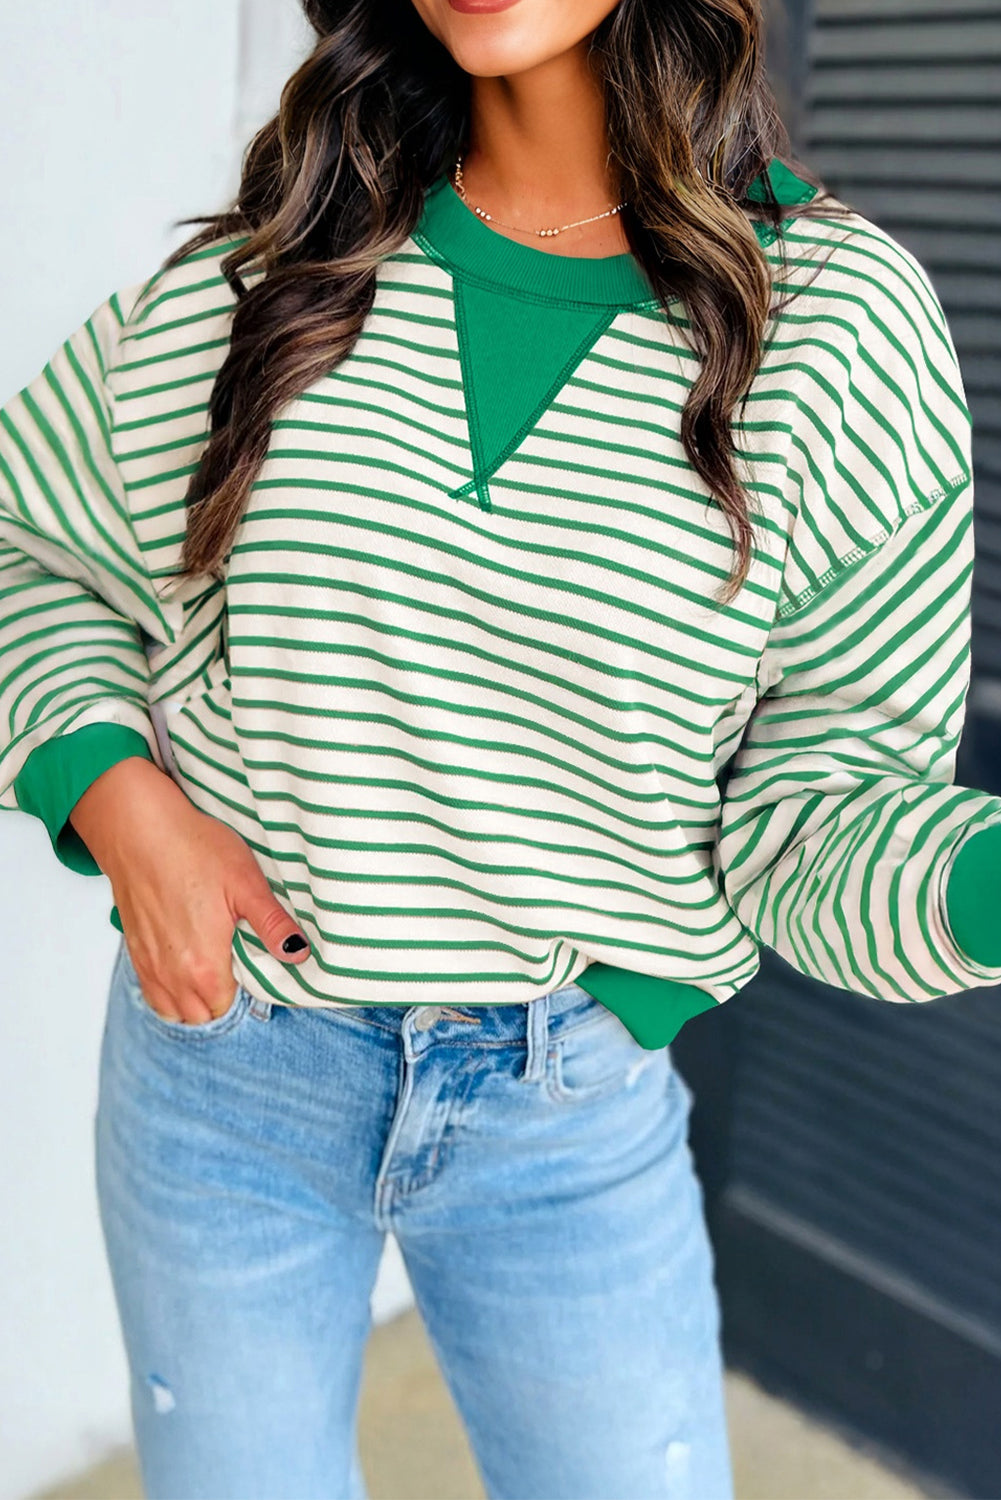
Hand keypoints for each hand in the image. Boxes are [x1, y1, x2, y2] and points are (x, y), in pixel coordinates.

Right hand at [69, 757, 310, 1023]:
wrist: (138, 828)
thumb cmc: (193, 849)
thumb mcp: (245, 883)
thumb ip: (273, 925)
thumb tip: (300, 953)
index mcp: (204, 966)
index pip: (229, 1008)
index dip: (247, 996)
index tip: (256, 973)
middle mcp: (173, 975)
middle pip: (202, 1016)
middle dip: (222, 1004)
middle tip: (239, 972)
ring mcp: (149, 965)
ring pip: (174, 1010)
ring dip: (194, 1003)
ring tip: (214, 975)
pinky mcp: (134, 950)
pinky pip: (153, 994)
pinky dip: (170, 993)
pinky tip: (184, 968)